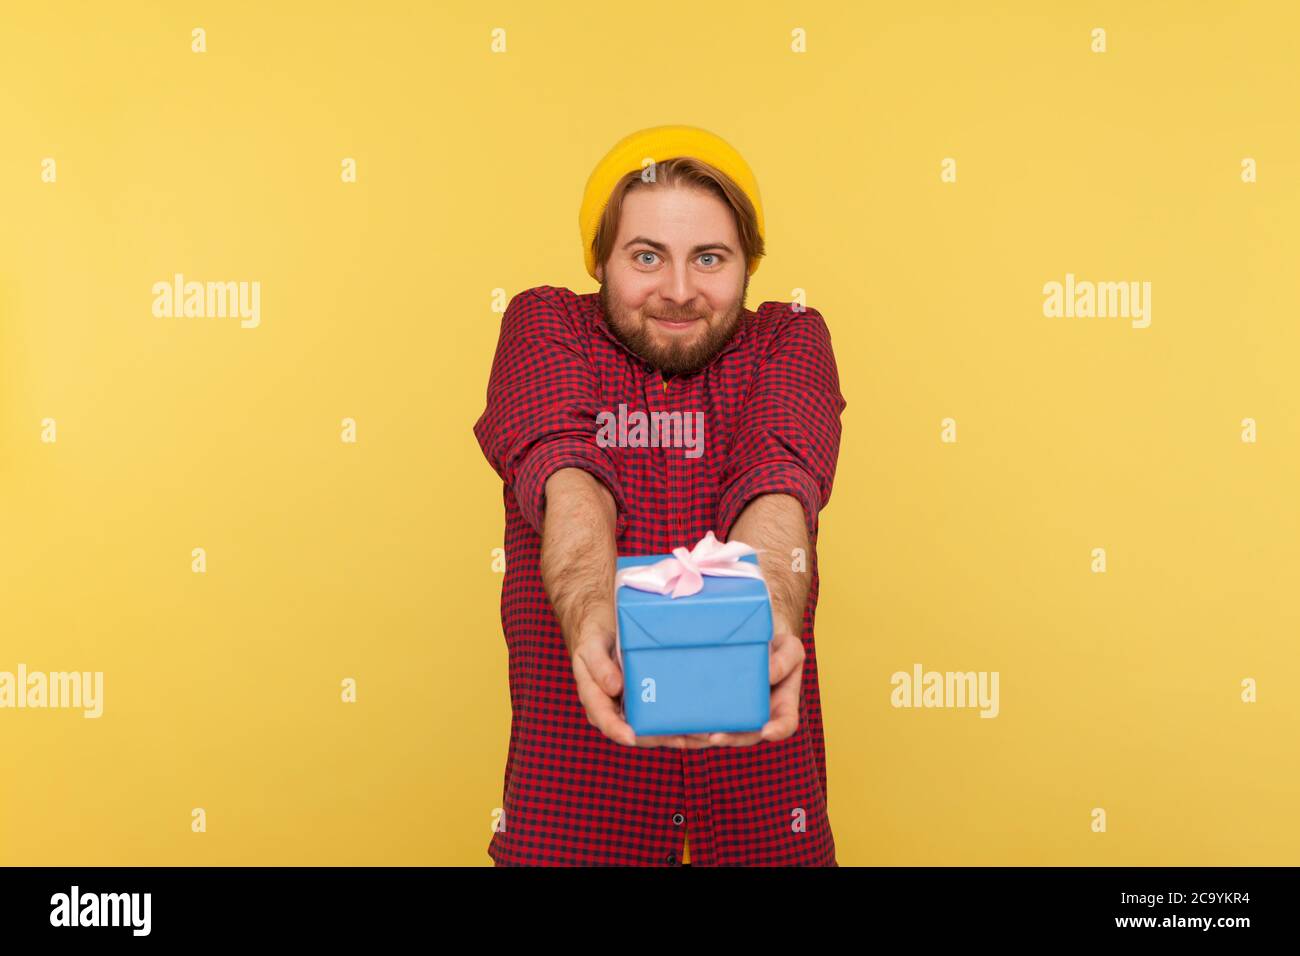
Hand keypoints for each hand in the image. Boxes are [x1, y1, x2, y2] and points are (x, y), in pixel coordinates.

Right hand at [569, 625, 697, 748]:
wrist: (603, 622)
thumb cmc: (594, 634)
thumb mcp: (590, 646)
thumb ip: (598, 666)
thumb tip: (614, 688)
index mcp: (597, 700)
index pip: (607, 721)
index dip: (618, 731)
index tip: (631, 737)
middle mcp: (617, 708)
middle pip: (641, 731)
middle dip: (665, 738)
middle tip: (689, 738)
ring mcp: (636, 705)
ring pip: (659, 727)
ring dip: (682, 734)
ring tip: (708, 734)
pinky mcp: (653, 697)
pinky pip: (669, 712)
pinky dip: (686, 718)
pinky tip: (708, 721)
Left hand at [679, 628, 804, 748]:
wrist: (752, 637)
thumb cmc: (775, 644)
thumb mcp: (789, 648)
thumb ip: (784, 659)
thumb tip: (768, 674)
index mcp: (782, 705)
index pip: (785, 723)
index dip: (778, 730)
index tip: (767, 731)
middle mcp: (758, 716)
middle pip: (745, 735)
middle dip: (729, 737)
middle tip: (713, 736)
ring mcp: (733, 714)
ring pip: (718, 734)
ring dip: (701, 738)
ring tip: (685, 735)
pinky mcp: (710, 709)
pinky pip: (700, 725)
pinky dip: (685, 730)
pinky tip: (671, 729)